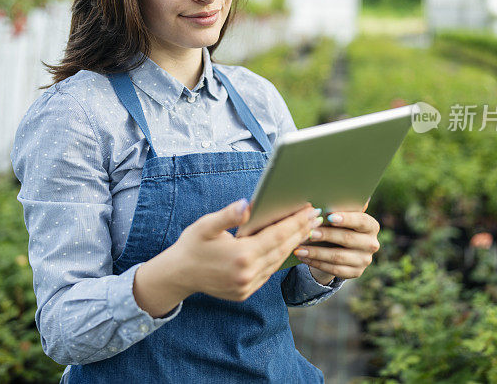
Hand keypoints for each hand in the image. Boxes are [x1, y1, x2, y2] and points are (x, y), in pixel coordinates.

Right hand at [167, 198, 322, 301]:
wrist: (179, 275)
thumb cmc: (192, 245)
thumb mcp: (206, 225)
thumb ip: (228, 215)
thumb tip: (248, 204)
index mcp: (241, 255)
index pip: (276, 235)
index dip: (295, 222)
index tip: (309, 209)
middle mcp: (247, 273)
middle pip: (282, 249)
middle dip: (301, 231)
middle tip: (317, 215)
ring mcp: (247, 285)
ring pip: (278, 262)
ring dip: (295, 244)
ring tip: (307, 228)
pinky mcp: (245, 291)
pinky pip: (269, 272)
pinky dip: (280, 258)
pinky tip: (288, 246)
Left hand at [293, 198, 379, 280]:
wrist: (340, 247)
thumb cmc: (338, 225)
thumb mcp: (341, 216)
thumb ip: (338, 208)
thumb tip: (323, 198)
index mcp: (371, 225)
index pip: (361, 221)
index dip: (346, 218)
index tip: (329, 216)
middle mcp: (372, 244)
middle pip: (347, 239)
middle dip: (326, 235)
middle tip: (309, 232)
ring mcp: (365, 260)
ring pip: (338, 257)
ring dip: (316, 252)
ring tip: (299, 247)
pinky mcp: (355, 273)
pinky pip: (334, 269)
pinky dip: (316, 263)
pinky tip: (303, 257)